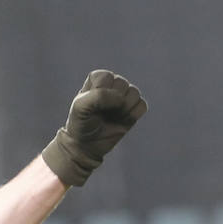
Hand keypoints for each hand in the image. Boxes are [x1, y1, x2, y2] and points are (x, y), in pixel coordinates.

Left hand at [41, 70, 145, 185]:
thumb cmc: (80, 124)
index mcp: (98, 78)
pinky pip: (142, 105)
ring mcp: (125, 95)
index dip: (99, 93)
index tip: (91, 106)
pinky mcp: (134, 108)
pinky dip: (132, 116)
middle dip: (112, 102)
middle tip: (101, 113)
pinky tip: (121, 121)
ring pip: (134, 93)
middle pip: (122, 84)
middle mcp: (113, 84)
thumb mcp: (80, 108)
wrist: (86, 145)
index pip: (106, 77)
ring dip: (123, 109)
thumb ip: (97, 96)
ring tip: (111, 117)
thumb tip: (121, 98)